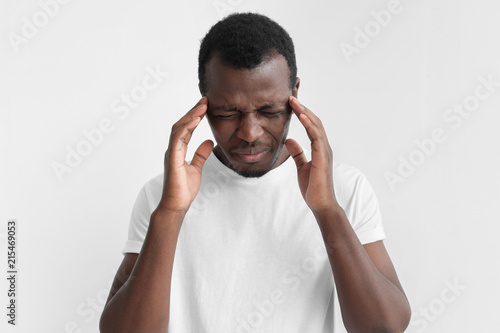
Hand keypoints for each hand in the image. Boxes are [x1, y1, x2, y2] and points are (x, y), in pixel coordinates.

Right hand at [156, 97, 213, 213]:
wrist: (176, 205)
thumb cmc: (183, 189)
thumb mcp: (197, 168)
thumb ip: (201, 154)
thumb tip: (208, 141)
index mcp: (178, 150)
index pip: (186, 128)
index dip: (195, 116)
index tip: (205, 105)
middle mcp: (173, 149)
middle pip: (182, 124)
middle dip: (193, 111)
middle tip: (205, 100)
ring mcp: (171, 153)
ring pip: (179, 128)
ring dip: (191, 116)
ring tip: (202, 106)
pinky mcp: (172, 159)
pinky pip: (178, 139)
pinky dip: (186, 128)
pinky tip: (196, 120)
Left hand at [285, 96, 338, 213]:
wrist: (321, 205)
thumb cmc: (313, 188)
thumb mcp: (301, 167)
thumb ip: (297, 153)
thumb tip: (289, 140)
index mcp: (320, 149)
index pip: (311, 126)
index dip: (302, 113)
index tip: (291, 103)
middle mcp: (324, 147)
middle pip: (314, 122)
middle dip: (303, 108)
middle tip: (291, 97)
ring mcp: (325, 152)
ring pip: (316, 126)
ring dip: (305, 112)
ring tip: (294, 101)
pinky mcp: (323, 158)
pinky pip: (316, 137)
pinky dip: (309, 125)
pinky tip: (301, 116)